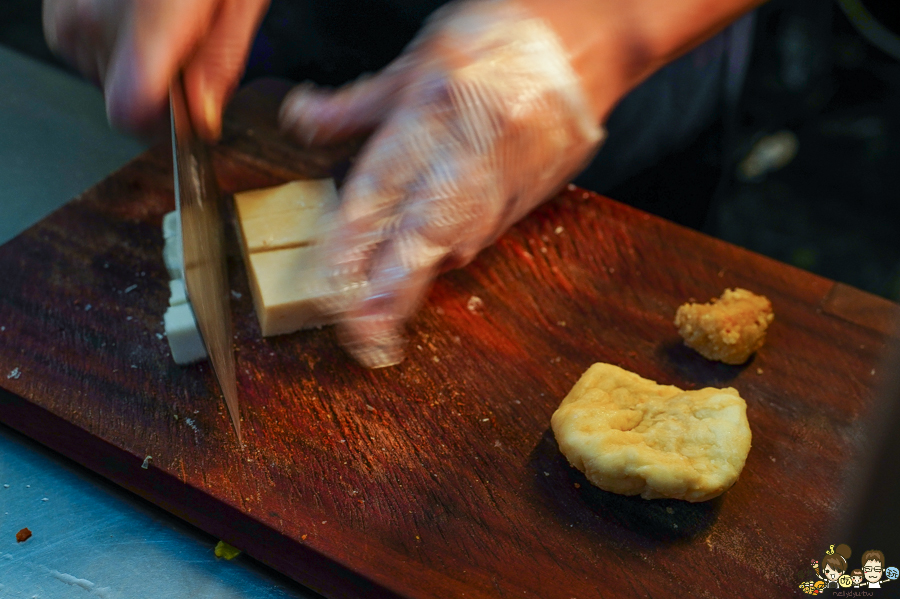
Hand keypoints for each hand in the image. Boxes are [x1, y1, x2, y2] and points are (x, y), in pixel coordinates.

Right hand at [43, 0, 269, 138]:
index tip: (186, 117)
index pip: (128, 114)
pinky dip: (116, 39)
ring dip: (139, 61)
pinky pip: (85, 47)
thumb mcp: (240, 0)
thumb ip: (221, 63)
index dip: (163, 126)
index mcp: (148, 25)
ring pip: (105, 76)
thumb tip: (204, 116)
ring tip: (166, 14)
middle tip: (190, 41)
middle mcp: (93, 22)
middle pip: (124, 99)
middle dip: (162, 86)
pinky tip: (140, 7)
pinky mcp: (56, 5)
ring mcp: (67, 12)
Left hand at [279, 0, 603, 367]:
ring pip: (459, 240)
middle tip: (364, 338)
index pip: (380, 184)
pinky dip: (455, 252)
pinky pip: (489, 232)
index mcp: (435, 108)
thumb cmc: (498, 38)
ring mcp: (508, 178)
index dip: (351, 239)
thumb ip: (359, 103)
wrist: (585, 40)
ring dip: (419, 280)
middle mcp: (472, 150)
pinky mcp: (534, 193)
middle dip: (391, 289)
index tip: (328, 281)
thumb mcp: (419, 59)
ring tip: (381, 326)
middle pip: (424, 231)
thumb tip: (301, 118)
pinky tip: (434, 266)